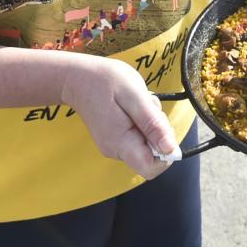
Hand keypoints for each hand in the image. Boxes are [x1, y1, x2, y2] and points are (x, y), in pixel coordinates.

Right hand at [58, 56, 179, 178]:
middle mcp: (115, 151)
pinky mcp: (114, 140)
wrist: (76, 78)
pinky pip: (138, 138)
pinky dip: (142, 123)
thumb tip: (171, 149)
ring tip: (138, 104)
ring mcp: (113, 146)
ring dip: (151, 125)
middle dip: (159, 132)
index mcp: (120, 143)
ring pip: (146, 145)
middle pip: (152, 156)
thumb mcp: (135, 96)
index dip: (166, 153)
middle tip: (147, 108)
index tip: (162, 127)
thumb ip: (153, 124)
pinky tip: (132, 107)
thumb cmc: (105, 81)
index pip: (151, 169)